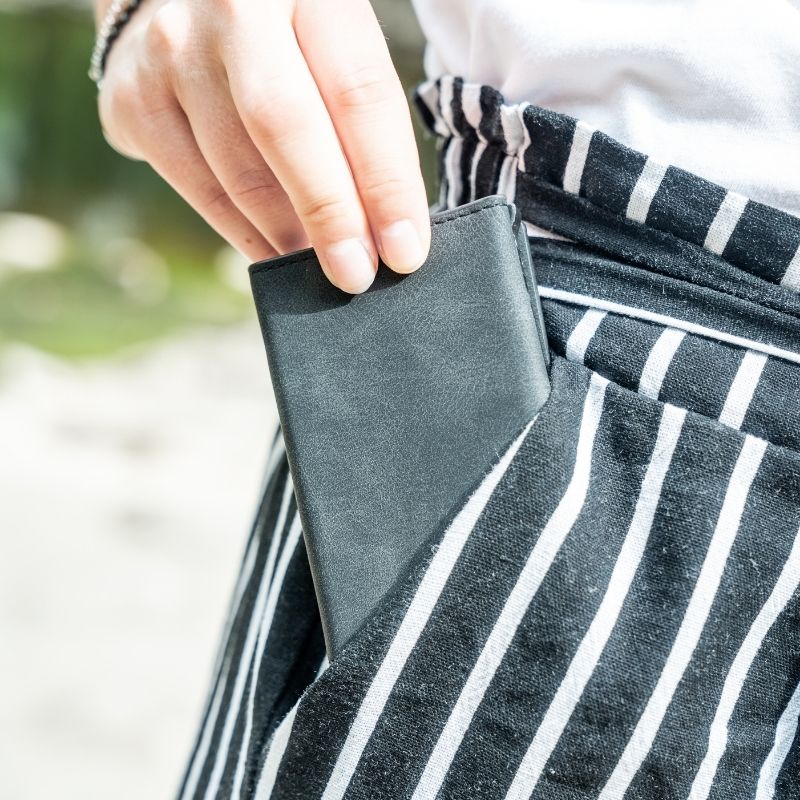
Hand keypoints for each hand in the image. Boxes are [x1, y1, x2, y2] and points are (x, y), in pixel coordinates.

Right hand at [97, 0, 429, 292]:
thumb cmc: (285, 32)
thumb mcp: (334, 41)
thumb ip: (358, 114)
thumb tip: (383, 226)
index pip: (359, 94)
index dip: (387, 183)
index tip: (405, 250)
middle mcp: (231, 7)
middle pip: (288, 130)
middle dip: (331, 217)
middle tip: (358, 276)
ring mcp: (171, 49)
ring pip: (238, 171)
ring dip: (287, 236)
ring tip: (320, 269)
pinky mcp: (133, 97)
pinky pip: (198, 188)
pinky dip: (242, 233)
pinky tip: (272, 252)